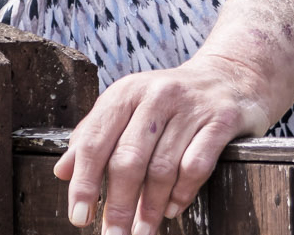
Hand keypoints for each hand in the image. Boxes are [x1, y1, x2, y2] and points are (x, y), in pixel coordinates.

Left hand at [52, 55, 272, 234]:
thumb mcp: (127, 107)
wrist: (230, 75)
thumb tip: (62, 172)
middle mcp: (155, 95)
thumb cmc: (168, 100)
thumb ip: (94, 136)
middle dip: (118, 204)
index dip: (84, 183)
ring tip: (142, 230)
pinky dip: (182, 193)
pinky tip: (172, 209)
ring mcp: (191, 107)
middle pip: (128, 159)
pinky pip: (197, 165)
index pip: (95, 142)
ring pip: (163, 167)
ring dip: (150, 207)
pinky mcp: (222, 120)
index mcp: (125, 93)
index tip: (80, 217)